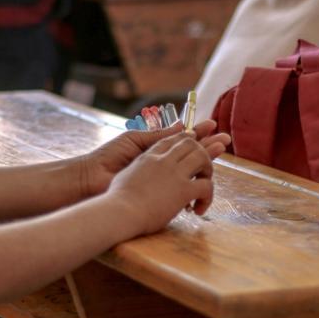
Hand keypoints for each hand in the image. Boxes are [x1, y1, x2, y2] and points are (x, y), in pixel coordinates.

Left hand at [79, 119, 229, 198]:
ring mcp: (163, 178)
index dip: (199, 133)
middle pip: (191, 153)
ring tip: (221, 150)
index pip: (183, 139)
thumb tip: (182, 124)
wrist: (93, 178)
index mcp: (156, 148)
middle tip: (225, 140)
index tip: (213, 126)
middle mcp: (163, 163)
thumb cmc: (110, 156)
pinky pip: (181, 186)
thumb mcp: (136, 140)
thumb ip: (160, 135)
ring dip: (206, 158)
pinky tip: (205, 172)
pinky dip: (194, 180)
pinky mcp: (161, 192)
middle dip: (208, 145)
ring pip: (190, 168)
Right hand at [106, 132, 218, 234]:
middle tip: (203, 169)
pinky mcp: (183, 190)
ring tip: (204, 186)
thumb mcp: (125, 175)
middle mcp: (163, 160)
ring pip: (202, 157)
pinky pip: (207, 186)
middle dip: (202, 151)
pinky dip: (208, 197)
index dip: (185, 140)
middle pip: (190, 142)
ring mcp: (174, 173)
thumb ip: (136, 169)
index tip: (194, 145)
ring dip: (208, 170)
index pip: (172, 139)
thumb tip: (137, 172)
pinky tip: (198, 208)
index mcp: (148, 156)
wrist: (119, 212)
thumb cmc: (116, 200)